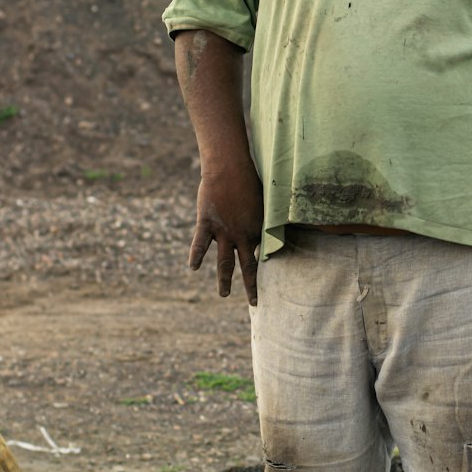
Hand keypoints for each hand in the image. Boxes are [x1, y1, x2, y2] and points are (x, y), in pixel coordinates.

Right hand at [188, 167, 263, 303]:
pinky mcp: (206, 223)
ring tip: (224, 294)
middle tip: (255, 303)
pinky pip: (200, 244)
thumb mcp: (264, 200)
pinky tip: (193, 268)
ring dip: (224, 280)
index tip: (271, 281)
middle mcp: (242, 235)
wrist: (229, 168)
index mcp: (258, 230)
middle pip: (248, 266)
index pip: (263, 255)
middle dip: (252, 286)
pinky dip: (196, 256)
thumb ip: (267, 215)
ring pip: (224, 262)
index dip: (265, 268)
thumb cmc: (250, 180)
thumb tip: (278, 222)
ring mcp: (223, 232)